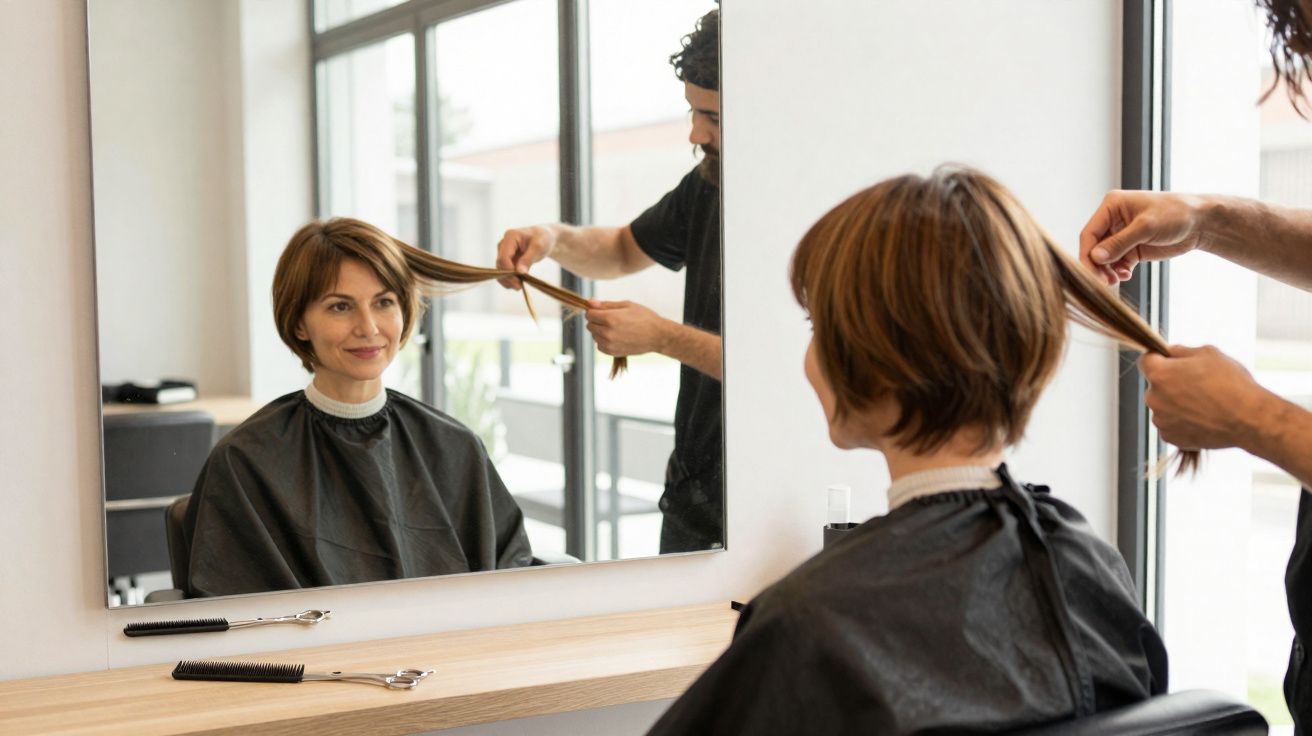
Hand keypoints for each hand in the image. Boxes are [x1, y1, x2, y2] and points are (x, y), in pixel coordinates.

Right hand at [495, 226, 556, 289]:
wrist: (545, 237)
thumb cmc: (543, 238)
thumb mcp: (539, 247)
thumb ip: (528, 259)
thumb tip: (519, 273)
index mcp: (510, 237)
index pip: (504, 256)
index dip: (508, 271)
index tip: (518, 282)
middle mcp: (503, 244)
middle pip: (500, 264)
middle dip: (508, 277)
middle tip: (519, 287)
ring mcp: (504, 252)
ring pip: (500, 269)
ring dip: (507, 280)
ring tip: (518, 287)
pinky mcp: (507, 259)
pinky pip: (504, 271)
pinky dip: (509, 279)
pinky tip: (517, 285)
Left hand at [585, 300, 669, 356]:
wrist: (657, 336)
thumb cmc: (644, 317)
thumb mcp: (626, 305)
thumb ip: (606, 304)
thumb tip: (590, 302)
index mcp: (610, 318)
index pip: (589, 314)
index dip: (594, 311)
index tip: (601, 310)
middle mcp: (608, 332)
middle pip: (589, 325)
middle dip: (596, 320)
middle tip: (610, 319)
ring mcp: (610, 344)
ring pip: (594, 336)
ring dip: (600, 331)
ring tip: (615, 328)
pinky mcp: (613, 353)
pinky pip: (599, 346)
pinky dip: (604, 341)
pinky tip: (615, 336)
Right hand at [1079, 191, 1206, 284]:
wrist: (1201, 223)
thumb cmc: (1176, 214)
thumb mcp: (1146, 227)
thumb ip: (1119, 242)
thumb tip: (1095, 257)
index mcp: (1112, 206)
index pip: (1090, 233)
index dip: (1087, 254)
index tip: (1091, 272)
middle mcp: (1113, 220)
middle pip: (1094, 247)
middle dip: (1097, 265)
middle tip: (1103, 282)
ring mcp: (1121, 235)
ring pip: (1104, 258)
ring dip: (1107, 271)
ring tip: (1116, 280)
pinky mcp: (1131, 248)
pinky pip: (1117, 264)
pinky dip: (1118, 272)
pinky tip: (1126, 275)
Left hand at [1139, 345, 1274, 450]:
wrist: (1249, 419)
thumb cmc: (1231, 384)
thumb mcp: (1208, 354)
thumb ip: (1182, 351)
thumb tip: (1171, 352)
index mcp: (1159, 374)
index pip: (1146, 361)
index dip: (1159, 358)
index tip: (1170, 361)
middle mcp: (1153, 398)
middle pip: (1156, 385)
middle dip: (1171, 382)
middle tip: (1197, 384)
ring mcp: (1161, 420)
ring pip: (1164, 406)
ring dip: (1176, 403)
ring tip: (1204, 404)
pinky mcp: (1170, 437)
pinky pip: (1171, 424)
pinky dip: (1182, 421)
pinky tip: (1202, 418)